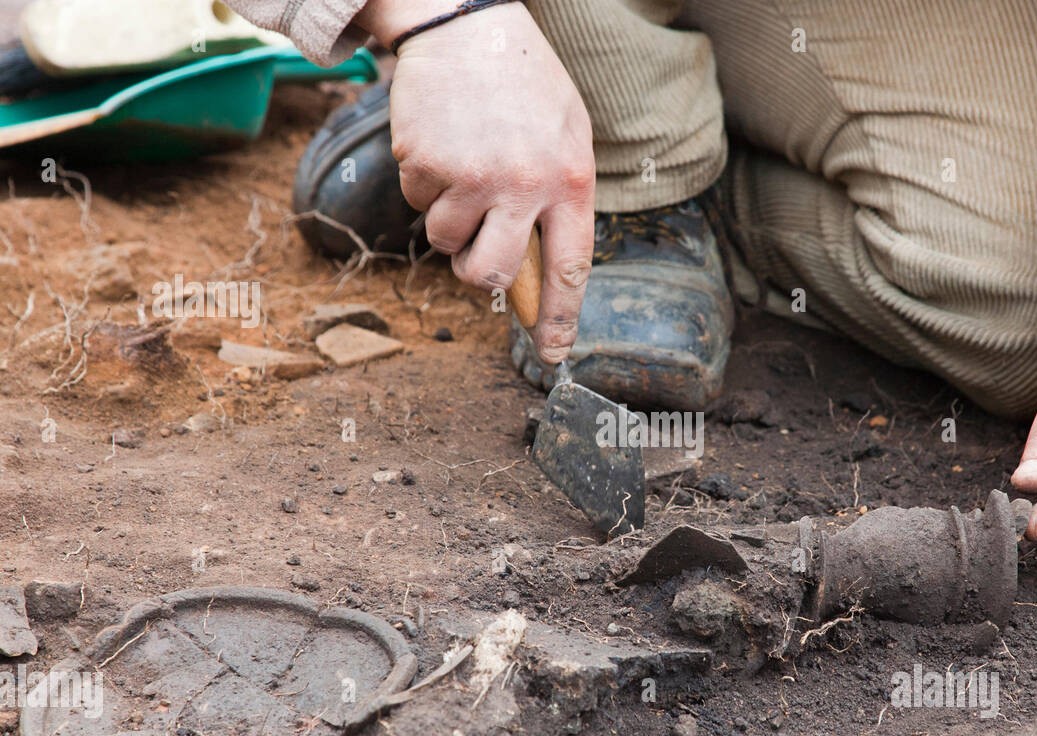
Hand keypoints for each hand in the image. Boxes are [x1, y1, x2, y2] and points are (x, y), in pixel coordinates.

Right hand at [357, 0, 594, 362]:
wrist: (465, 25)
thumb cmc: (523, 86)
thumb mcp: (566, 137)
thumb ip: (559, 200)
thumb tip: (539, 268)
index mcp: (569, 181)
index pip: (569, 267)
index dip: (559, 317)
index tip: (552, 353)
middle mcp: (522, 184)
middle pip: (489, 274)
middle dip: (475, 273)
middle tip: (473, 252)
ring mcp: (470, 175)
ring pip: (445, 240)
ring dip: (448, 217)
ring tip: (464, 166)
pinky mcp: (425, 162)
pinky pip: (418, 202)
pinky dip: (425, 181)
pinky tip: (443, 142)